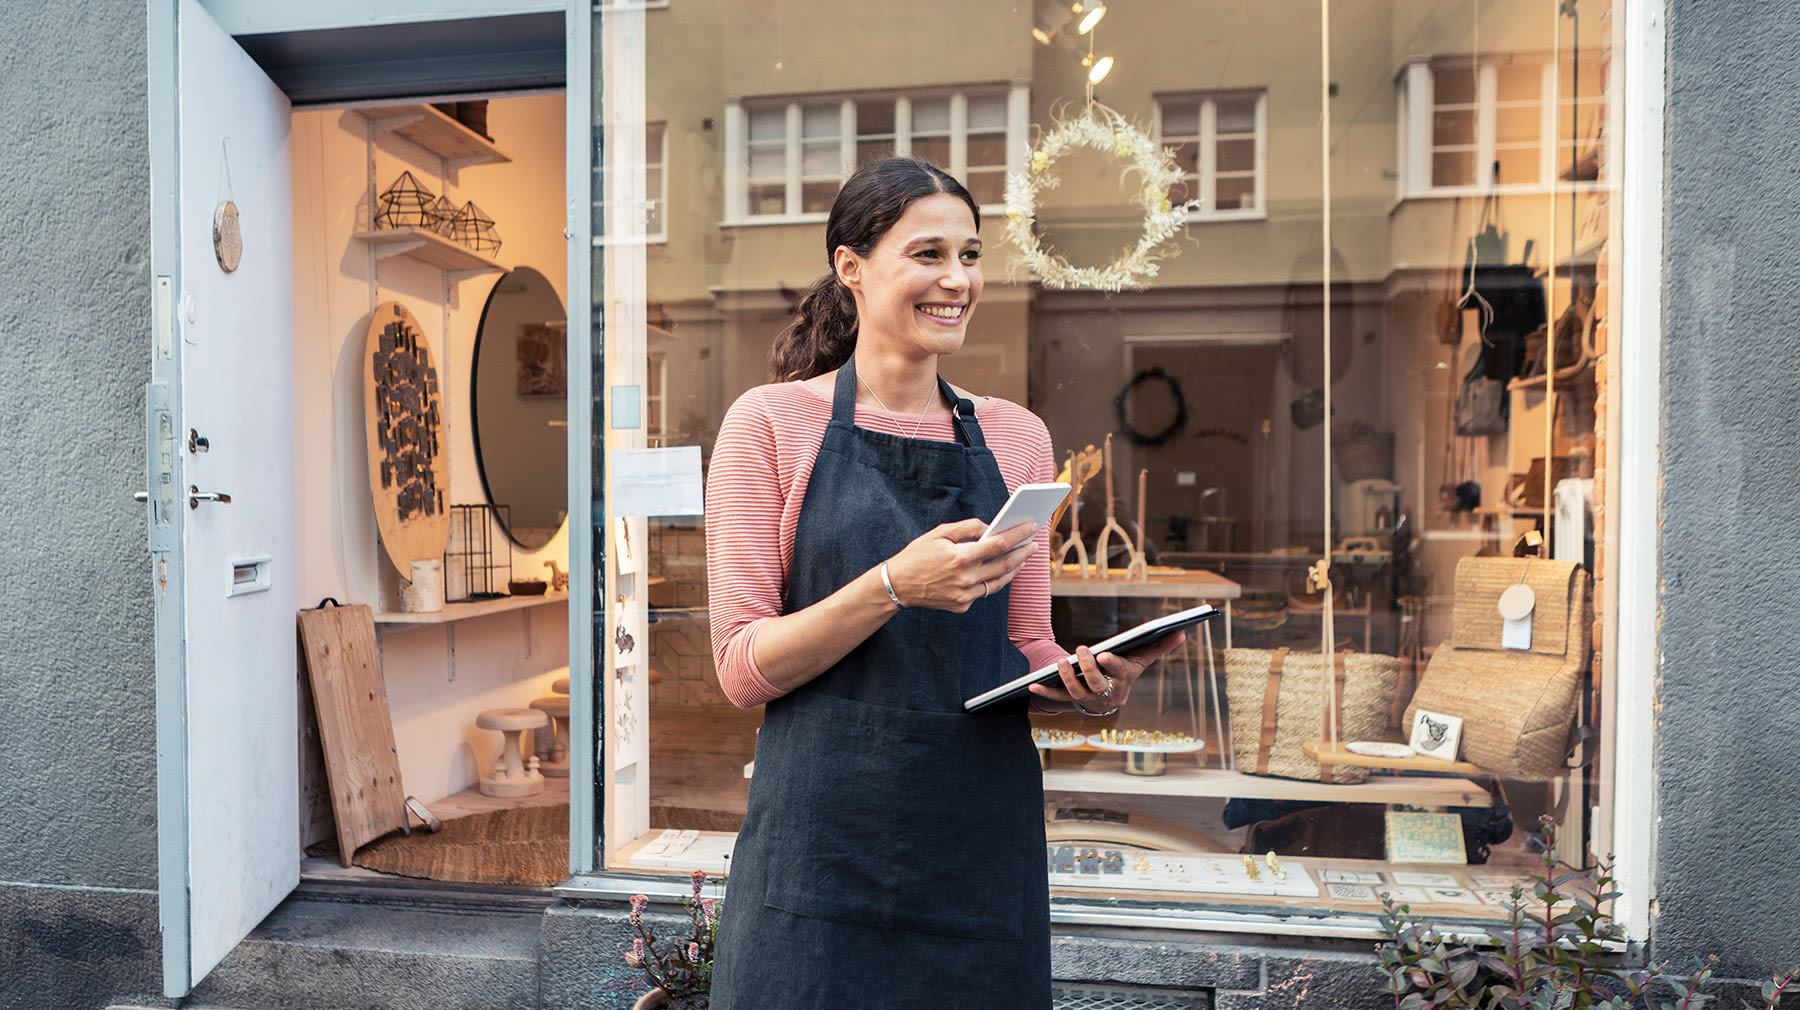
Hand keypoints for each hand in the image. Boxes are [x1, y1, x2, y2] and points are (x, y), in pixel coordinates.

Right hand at [883, 517, 1039, 612]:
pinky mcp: (962, 605)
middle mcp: (966, 578)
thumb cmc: (917, 555)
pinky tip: (1000, 571)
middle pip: (1005, 565)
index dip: (1018, 535)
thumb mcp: (939, 533)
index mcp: (960, 557)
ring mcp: (965, 595)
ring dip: (1014, 569)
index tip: (1032, 527)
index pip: (999, 544)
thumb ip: (968, 528)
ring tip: (1022, 558)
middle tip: (1034, 544)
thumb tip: (989, 527)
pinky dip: (993, 580)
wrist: (897, 585)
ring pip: (999, 582)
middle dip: (1023, 553)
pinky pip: (983, 592)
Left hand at [1027, 631, 1186, 713]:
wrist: (1108, 699)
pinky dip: (1045, 692)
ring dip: (1066, 678)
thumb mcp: (1141, 660)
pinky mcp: (1070, 701)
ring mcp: (1087, 699)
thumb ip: (1159, 646)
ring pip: (1076, 692)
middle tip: (1082, 650)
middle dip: (1088, 668)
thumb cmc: (1125, 672)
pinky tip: (1032, 684)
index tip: (1105, 655)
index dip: (1112, 665)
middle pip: (1096, 684)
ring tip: (1061, 661)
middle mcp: (1105, 694)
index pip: (1119, 673)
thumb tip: (1183, 631)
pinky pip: (1057, 699)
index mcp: (1122, 681)